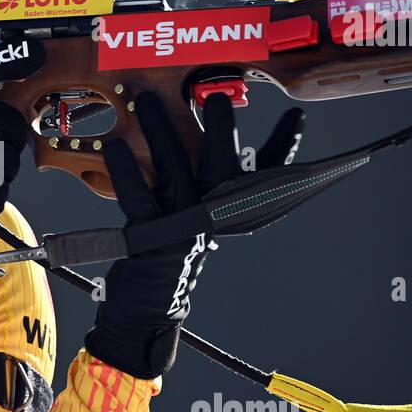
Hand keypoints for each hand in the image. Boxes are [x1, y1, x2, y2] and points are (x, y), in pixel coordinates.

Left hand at [84, 91, 305, 378]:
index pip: (263, 178)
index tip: (296, 119)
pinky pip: (138, 198)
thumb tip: (206, 149)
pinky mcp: (149, 239)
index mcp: (225, 215)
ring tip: (150, 100)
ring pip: (176, 171)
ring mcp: (180, 228)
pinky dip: (126, 172)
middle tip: (218, 99)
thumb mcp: (194, 222)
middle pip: (222, 169)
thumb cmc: (169, 261)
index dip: (282, 149)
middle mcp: (208, 220)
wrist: (147, 313)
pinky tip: (115, 146)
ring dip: (161, 133)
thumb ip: (202, 188)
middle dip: (221, 133)